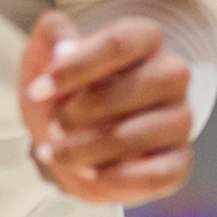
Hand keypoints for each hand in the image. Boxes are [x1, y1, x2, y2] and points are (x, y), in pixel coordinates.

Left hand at [18, 10, 193, 206]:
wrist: (72, 139)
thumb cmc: (64, 91)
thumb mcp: (45, 56)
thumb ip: (52, 36)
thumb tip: (65, 49)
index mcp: (146, 39)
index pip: (120, 44)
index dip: (75, 69)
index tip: (37, 91)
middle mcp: (172, 75)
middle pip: (137, 87)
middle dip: (82, 111)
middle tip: (54, 126)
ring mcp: (180, 120)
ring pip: (139, 135)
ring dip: (86, 150)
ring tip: (57, 154)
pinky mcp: (178, 162)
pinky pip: (155, 175)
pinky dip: (114, 179)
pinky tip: (87, 173)